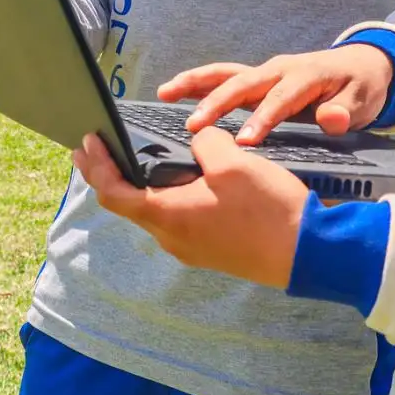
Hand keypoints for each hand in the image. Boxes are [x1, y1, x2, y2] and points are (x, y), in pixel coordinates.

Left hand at [71, 128, 307, 288]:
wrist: (309, 252)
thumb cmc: (268, 209)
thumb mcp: (232, 161)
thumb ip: (203, 143)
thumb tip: (197, 143)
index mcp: (168, 216)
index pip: (113, 193)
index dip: (95, 167)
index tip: (86, 142)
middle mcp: (172, 238)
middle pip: (128, 204)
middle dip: (110, 173)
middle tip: (97, 147)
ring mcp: (191, 248)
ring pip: (152, 213)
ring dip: (137, 186)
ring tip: (133, 159)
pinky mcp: (210, 250)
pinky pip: (175, 220)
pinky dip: (163, 197)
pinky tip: (176, 180)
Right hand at [158, 43, 393, 144]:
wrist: (361, 65)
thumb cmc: (359, 86)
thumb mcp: (362, 99)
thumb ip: (346, 110)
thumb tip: (330, 119)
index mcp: (305, 76)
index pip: (281, 99)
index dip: (263, 119)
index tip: (245, 142)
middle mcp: (279, 69)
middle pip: (244, 83)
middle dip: (218, 104)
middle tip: (195, 127)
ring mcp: (265, 71)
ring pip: (226, 74)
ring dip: (195, 83)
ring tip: (164, 93)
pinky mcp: (257, 78)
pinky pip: (224, 76)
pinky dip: (198, 83)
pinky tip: (173, 92)